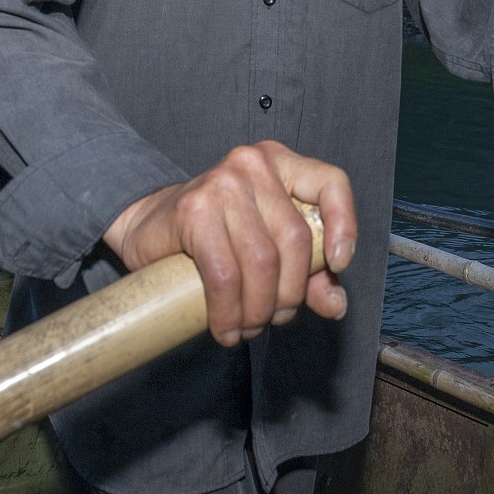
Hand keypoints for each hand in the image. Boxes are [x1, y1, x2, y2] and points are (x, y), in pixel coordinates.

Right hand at [102, 142, 356, 348]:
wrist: (148, 227)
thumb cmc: (216, 236)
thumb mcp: (270, 247)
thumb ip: (308, 271)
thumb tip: (337, 305)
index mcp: (282, 164)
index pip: (331, 183)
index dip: (344, 226)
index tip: (337, 265)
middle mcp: (253, 164)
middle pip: (295, 239)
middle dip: (289, 294)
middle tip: (273, 319)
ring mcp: (222, 182)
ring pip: (262, 261)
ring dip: (258, 310)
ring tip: (248, 328)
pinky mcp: (192, 209)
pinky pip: (225, 273)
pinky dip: (229, 312)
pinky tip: (226, 329)